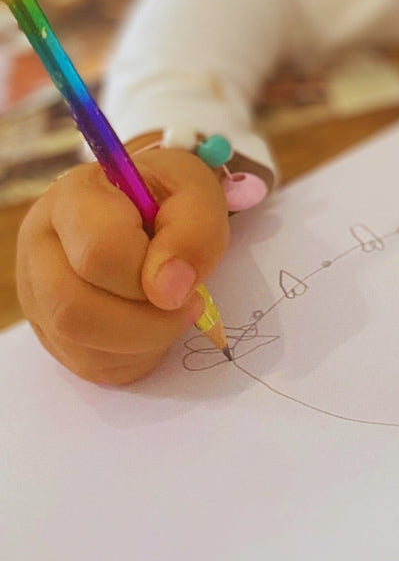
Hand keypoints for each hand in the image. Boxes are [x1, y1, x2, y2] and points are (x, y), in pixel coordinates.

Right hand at [16, 144, 230, 385]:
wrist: (153, 205)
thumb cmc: (172, 197)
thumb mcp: (198, 196)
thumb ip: (193, 233)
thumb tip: (169, 291)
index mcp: (73, 197)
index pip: (98, 252)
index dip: (151, 277)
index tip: (189, 282)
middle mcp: (40, 244)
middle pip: (73, 309)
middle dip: (146, 322)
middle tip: (188, 306)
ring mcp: (37, 291)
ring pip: (77, 343)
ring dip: (143, 342)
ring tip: (173, 313)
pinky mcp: (49, 329)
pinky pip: (89, 364)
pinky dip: (133, 356)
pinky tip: (153, 326)